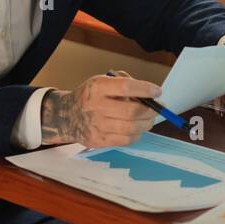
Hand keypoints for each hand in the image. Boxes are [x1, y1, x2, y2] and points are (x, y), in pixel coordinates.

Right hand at [41, 70, 159, 147]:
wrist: (66, 115)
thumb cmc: (92, 97)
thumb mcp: (102, 82)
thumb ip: (124, 83)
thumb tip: (151, 95)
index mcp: (97, 87)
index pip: (126, 87)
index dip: (145, 89)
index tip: (157, 91)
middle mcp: (96, 106)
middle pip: (132, 111)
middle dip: (151, 110)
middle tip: (157, 108)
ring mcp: (96, 126)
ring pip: (132, 128)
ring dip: (147, 123)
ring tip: (149, 119)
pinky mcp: (98, 141)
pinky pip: (126, 140)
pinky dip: (137, 134)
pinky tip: (137, 128)